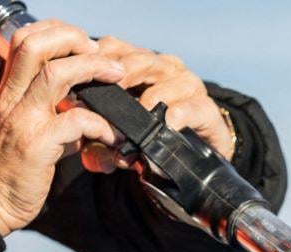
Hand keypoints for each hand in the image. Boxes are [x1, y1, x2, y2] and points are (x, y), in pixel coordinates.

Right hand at [0, 20, 124, 236]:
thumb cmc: (12, 170)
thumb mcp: (31, 133)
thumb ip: (58, 117)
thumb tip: (88, 113)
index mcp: (11, 92)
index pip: (25, 41)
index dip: (57, 33)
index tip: (86, 45)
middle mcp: (13, 100)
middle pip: (35, 46)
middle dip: (74, 40)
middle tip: (106, 56)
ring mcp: (24, 120)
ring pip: (55, 75)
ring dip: (93, 70)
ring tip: (118, 79)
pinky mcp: (37, 145)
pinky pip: (75, 121)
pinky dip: (101, 124)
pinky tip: (115, 137)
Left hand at [81, 37, 234, 173]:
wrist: (193, 164)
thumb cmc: (147, 142)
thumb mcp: (116, 141)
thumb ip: (99, 143)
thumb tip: (91, 151)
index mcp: (136, 66)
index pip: (114, 48)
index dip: (99, 59)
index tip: (83, 77)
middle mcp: (162, 69)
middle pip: (139, 59)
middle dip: (122, 73)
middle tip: (108, 92)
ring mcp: (187, 85)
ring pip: (167, 76)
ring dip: (151, 94)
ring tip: (140, 111)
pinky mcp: (207, 109)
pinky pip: (193, 106)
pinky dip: (181, 113)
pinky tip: (170, 123)